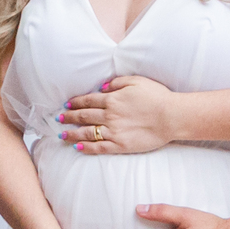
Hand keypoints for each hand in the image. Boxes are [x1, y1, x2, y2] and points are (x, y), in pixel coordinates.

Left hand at [59, 77, 178, 154]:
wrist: (171, 116)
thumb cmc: (157, 96)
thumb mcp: (136, 81)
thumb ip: (116, 82)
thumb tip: (102, 87)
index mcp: (112, 99)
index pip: (87, 101)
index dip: (75, 103)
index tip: (66, 105)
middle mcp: (109, 115)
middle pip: (83, 116)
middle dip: (69, 117)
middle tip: (58, 119)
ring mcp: (114, 131)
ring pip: (87, 132)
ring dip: (72, 133)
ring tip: (62, 134)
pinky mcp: (120, 145)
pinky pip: (99, 147)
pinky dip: (87, 147)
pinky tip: (78, 146)